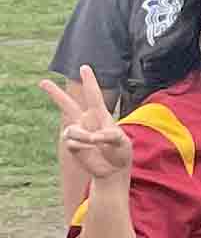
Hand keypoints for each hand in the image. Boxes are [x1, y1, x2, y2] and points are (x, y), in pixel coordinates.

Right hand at [42, 67, 132, 185]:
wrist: (113, 170)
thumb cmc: (121, 152)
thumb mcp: (122, 142)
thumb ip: (109, 136)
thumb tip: (93, 136)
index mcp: (100, 115)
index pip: (94, 95)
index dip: (89, 81)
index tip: (84, 67)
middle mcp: (86, 121)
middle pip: (67, 105)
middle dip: (54, 93)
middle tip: (41, 82)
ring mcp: (78, 133)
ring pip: (72, 129)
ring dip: (84, 136)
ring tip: (95, 142)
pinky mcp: (72, 145)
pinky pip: (72, 142)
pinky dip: (83, 145)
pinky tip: (89, 149)